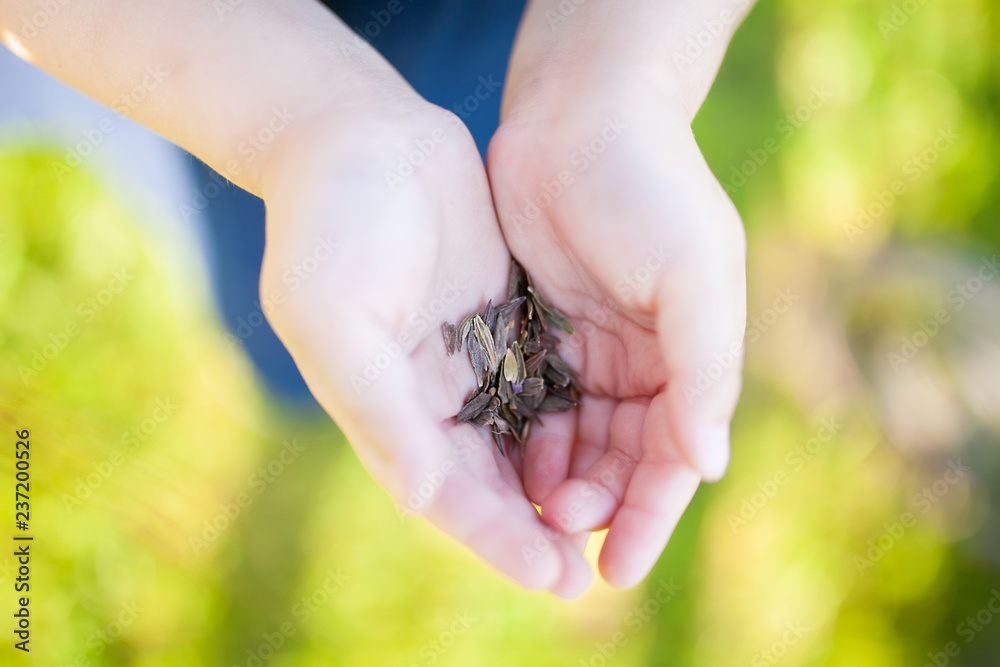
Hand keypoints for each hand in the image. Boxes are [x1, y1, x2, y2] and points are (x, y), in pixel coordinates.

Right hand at [260, 101, 591, 596]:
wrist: (355, 136)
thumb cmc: (329, 223)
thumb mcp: (334, 314)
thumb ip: (375, 407)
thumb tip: (422, 498)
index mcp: (384, 407)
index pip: (446, 493)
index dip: (499, 540)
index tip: (555, 579)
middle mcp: (426, 396)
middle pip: (490, 482)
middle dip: (536, 530)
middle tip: (589, 577)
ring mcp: (467, 358)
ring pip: (522, 441)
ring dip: (561, 484)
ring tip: (612, 522)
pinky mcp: (502, 320)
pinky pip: (543, 382)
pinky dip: (573, 419)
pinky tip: (615, 443)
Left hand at [487, 43, 747, 588]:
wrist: (580, 115)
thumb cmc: (650, 187)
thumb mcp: (696, 273)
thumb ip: (706, 368)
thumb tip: (707, 466)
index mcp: (690, 356)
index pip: (674, 456)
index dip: (650, 515)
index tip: (618, 567)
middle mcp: (642, 361)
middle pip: (622, 459)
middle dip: (597, 503)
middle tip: (561, 533)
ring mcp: (587, 348)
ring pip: (573, 440)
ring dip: (556, 482)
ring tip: (530, 512)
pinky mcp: (535, 330)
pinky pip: (530, 402)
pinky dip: (522, 439)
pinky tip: (503, 465)